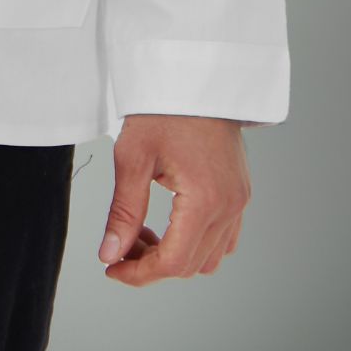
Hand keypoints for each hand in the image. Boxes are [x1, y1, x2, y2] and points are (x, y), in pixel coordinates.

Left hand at [97, 114, 251, 284]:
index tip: (113, 268)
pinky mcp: (239, 193)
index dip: (140, 274)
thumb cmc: (163, 108)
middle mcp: (230, 206)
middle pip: (191, 266)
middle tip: (120, 246)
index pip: (174, 262)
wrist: (194, 76)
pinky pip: (224, 238)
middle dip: (152, 265)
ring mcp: (239, 201)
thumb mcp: (133, 156)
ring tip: (142, 232)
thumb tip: (110, 254)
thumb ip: (124, 211)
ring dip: (175, 256)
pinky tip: (168, 224)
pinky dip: (195, 243)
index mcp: (206, 199)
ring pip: (210, 257)